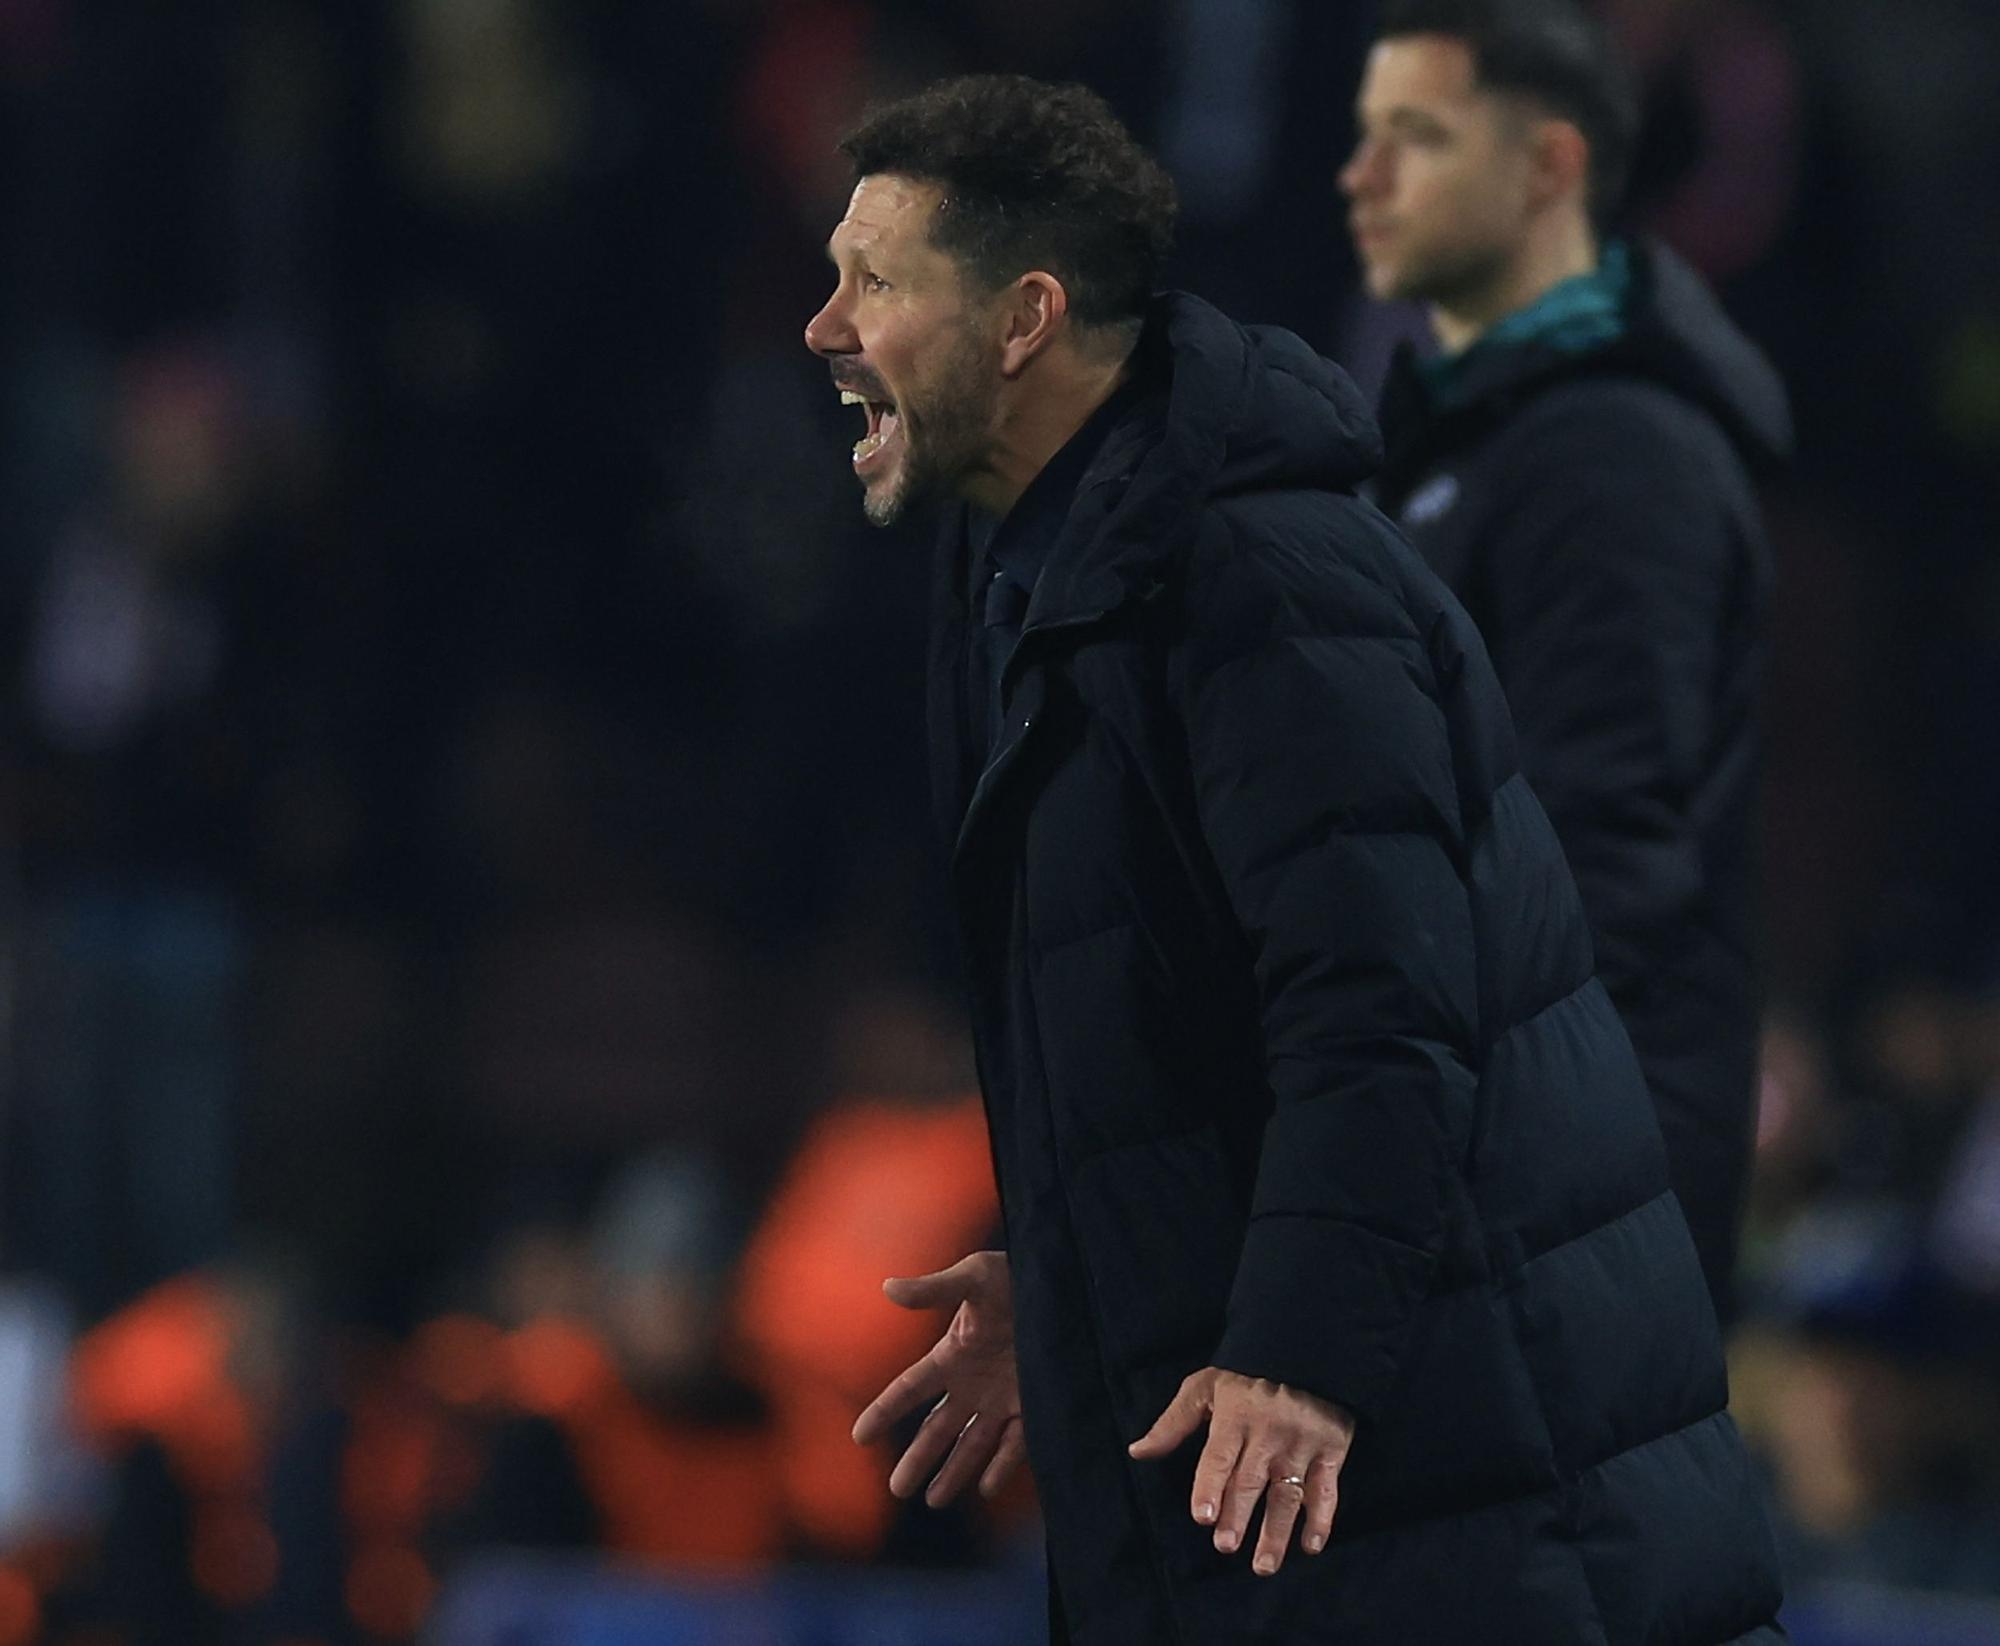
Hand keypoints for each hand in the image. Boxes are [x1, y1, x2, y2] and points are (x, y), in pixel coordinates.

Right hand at [852, 1251, 1026, 1506]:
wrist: (1062, 1284)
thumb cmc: (1011, 1275)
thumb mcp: (973, 1278)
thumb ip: (932, 1289)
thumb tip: (888, 1288)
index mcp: (951, 1355)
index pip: (910, 1389)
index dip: (885, 1410)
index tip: (859, 1436)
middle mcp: (972, 1384)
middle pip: (938, 1429)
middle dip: (918, 1459)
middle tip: (898, 1490)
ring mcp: (1001, 1398)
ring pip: (972, 1444)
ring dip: (955, 1472)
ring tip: (935, 1500)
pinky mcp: (1033, 1404)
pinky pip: (1015, 1442)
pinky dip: (1001, 1465)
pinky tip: (987, 1487)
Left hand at [1128, 1367, 1355, 1575]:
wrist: (1308, 1348)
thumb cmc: (1247, 1373)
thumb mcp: (1205, 1386)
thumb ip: (1173, 1422)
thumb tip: (1137, 1452)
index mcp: (1234, 1417)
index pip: (1219, 1456)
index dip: (1210, 1486)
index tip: (1202, 1515)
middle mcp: (1267, 1435)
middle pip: (1250, 1480)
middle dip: (1237, 1514)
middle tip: (1225, 1545)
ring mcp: (1301, 1446)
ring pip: (1287, 1494)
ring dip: (1276, 1532)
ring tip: (1262, 1564)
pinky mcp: (1330, 1452)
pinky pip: (1326, 1491)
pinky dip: (1321, 1519)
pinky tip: (1311, 1546)